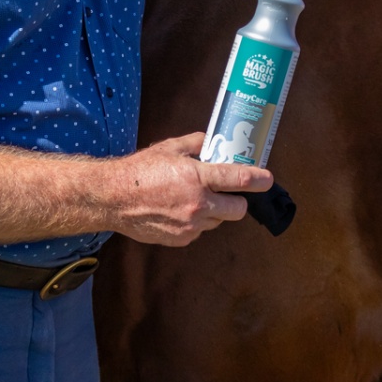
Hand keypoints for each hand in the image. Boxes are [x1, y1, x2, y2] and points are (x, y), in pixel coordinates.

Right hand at [111, 132, 273, 246]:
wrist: (113, 198)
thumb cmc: (140, 171)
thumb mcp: (171, 148)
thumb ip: (198, 144)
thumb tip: (214, 142)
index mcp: (197, 178)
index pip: (239, 181)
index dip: (259, 180)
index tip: (268, 180)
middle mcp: (198, 204)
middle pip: (238, 210)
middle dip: (238, 201)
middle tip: (228, 192)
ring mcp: (190, 225)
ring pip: (218, 221)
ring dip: (215, 211)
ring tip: (195, 198)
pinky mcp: (181, 239)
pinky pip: (200, 230)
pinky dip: (197, 221)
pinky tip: (180, 210)